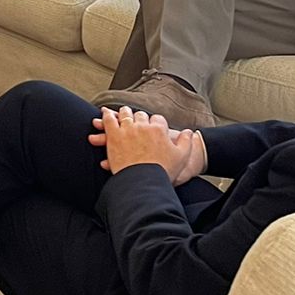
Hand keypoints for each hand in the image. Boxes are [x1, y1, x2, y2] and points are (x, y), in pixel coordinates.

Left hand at [90, 107, 207, 181]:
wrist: (145, 181)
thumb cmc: (163, 170)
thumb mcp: (182, 156)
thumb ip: (186, 142)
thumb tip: (190, 132)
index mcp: (159, 130)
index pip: (157, 119)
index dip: (155, 122)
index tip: (153, 124)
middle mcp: (143, 127)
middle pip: (140, 115)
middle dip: (139, 116)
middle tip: (136, 118)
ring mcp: (127, 130)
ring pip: (125, 115)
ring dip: (123, 113)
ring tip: (120, 113)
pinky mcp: (114, 136)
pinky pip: (109, 121)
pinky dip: (107, 116)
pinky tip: (104, 114)